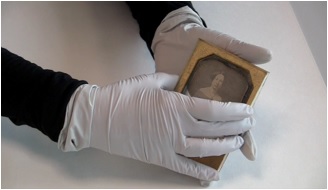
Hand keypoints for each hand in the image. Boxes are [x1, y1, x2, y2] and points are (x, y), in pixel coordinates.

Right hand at [59, 73, 254, 180]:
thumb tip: (185, 83)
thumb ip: (172, 80)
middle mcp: (177, 127)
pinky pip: (184, 167)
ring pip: (204, 149)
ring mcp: (169, 145)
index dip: (234, 111)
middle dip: (236, 127)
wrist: (98, 118)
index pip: (213, 109)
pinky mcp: (159, 158)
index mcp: (176, 105)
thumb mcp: (150, 80)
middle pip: (214, 129)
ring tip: (238, 143)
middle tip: (249, 125)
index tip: (248, 111)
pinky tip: (214, 176)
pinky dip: (200, 173)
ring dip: (224, 147)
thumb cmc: (124, 96)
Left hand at [151, 6, 271, 160]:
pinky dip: (185, 128)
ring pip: (203, 125)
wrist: (173, 35)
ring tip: (213, 157)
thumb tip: (268, 56)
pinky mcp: (176, 99)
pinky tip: (186, 145)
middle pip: (222, 124)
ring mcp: (193, 100)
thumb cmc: (201, 39)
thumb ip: (242, 50)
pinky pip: (182, 116)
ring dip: (209, 140)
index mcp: (225, 88)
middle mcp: (210, 98)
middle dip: (230, 139)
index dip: (245, 131)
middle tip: (232, 149)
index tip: (249, 149)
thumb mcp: (222, 44)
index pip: (238, 114)